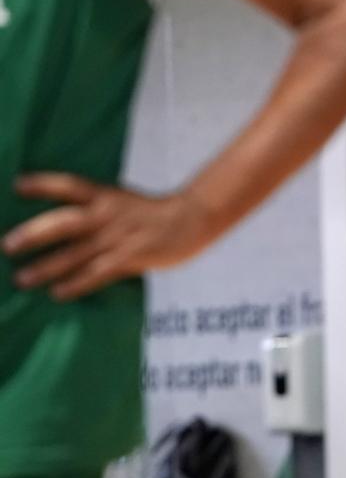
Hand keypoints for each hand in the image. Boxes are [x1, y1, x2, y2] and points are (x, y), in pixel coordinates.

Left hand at [3, 173, 214, 299]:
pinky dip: (76, 283)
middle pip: (64, 223)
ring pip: (75, 253)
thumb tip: (71, 224)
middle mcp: (108, 215)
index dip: (43, 184)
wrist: (195, 218)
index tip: (17, 185)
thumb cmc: (159, 212)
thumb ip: (100, 211)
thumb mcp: (126, 203)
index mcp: (107, 196)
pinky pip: (98, 273)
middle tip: (9, 245)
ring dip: (46, 267)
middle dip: (35, 234)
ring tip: (21, 279)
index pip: (70, 186)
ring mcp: (119, 237)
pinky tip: (57, 293)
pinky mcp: (131, 257)